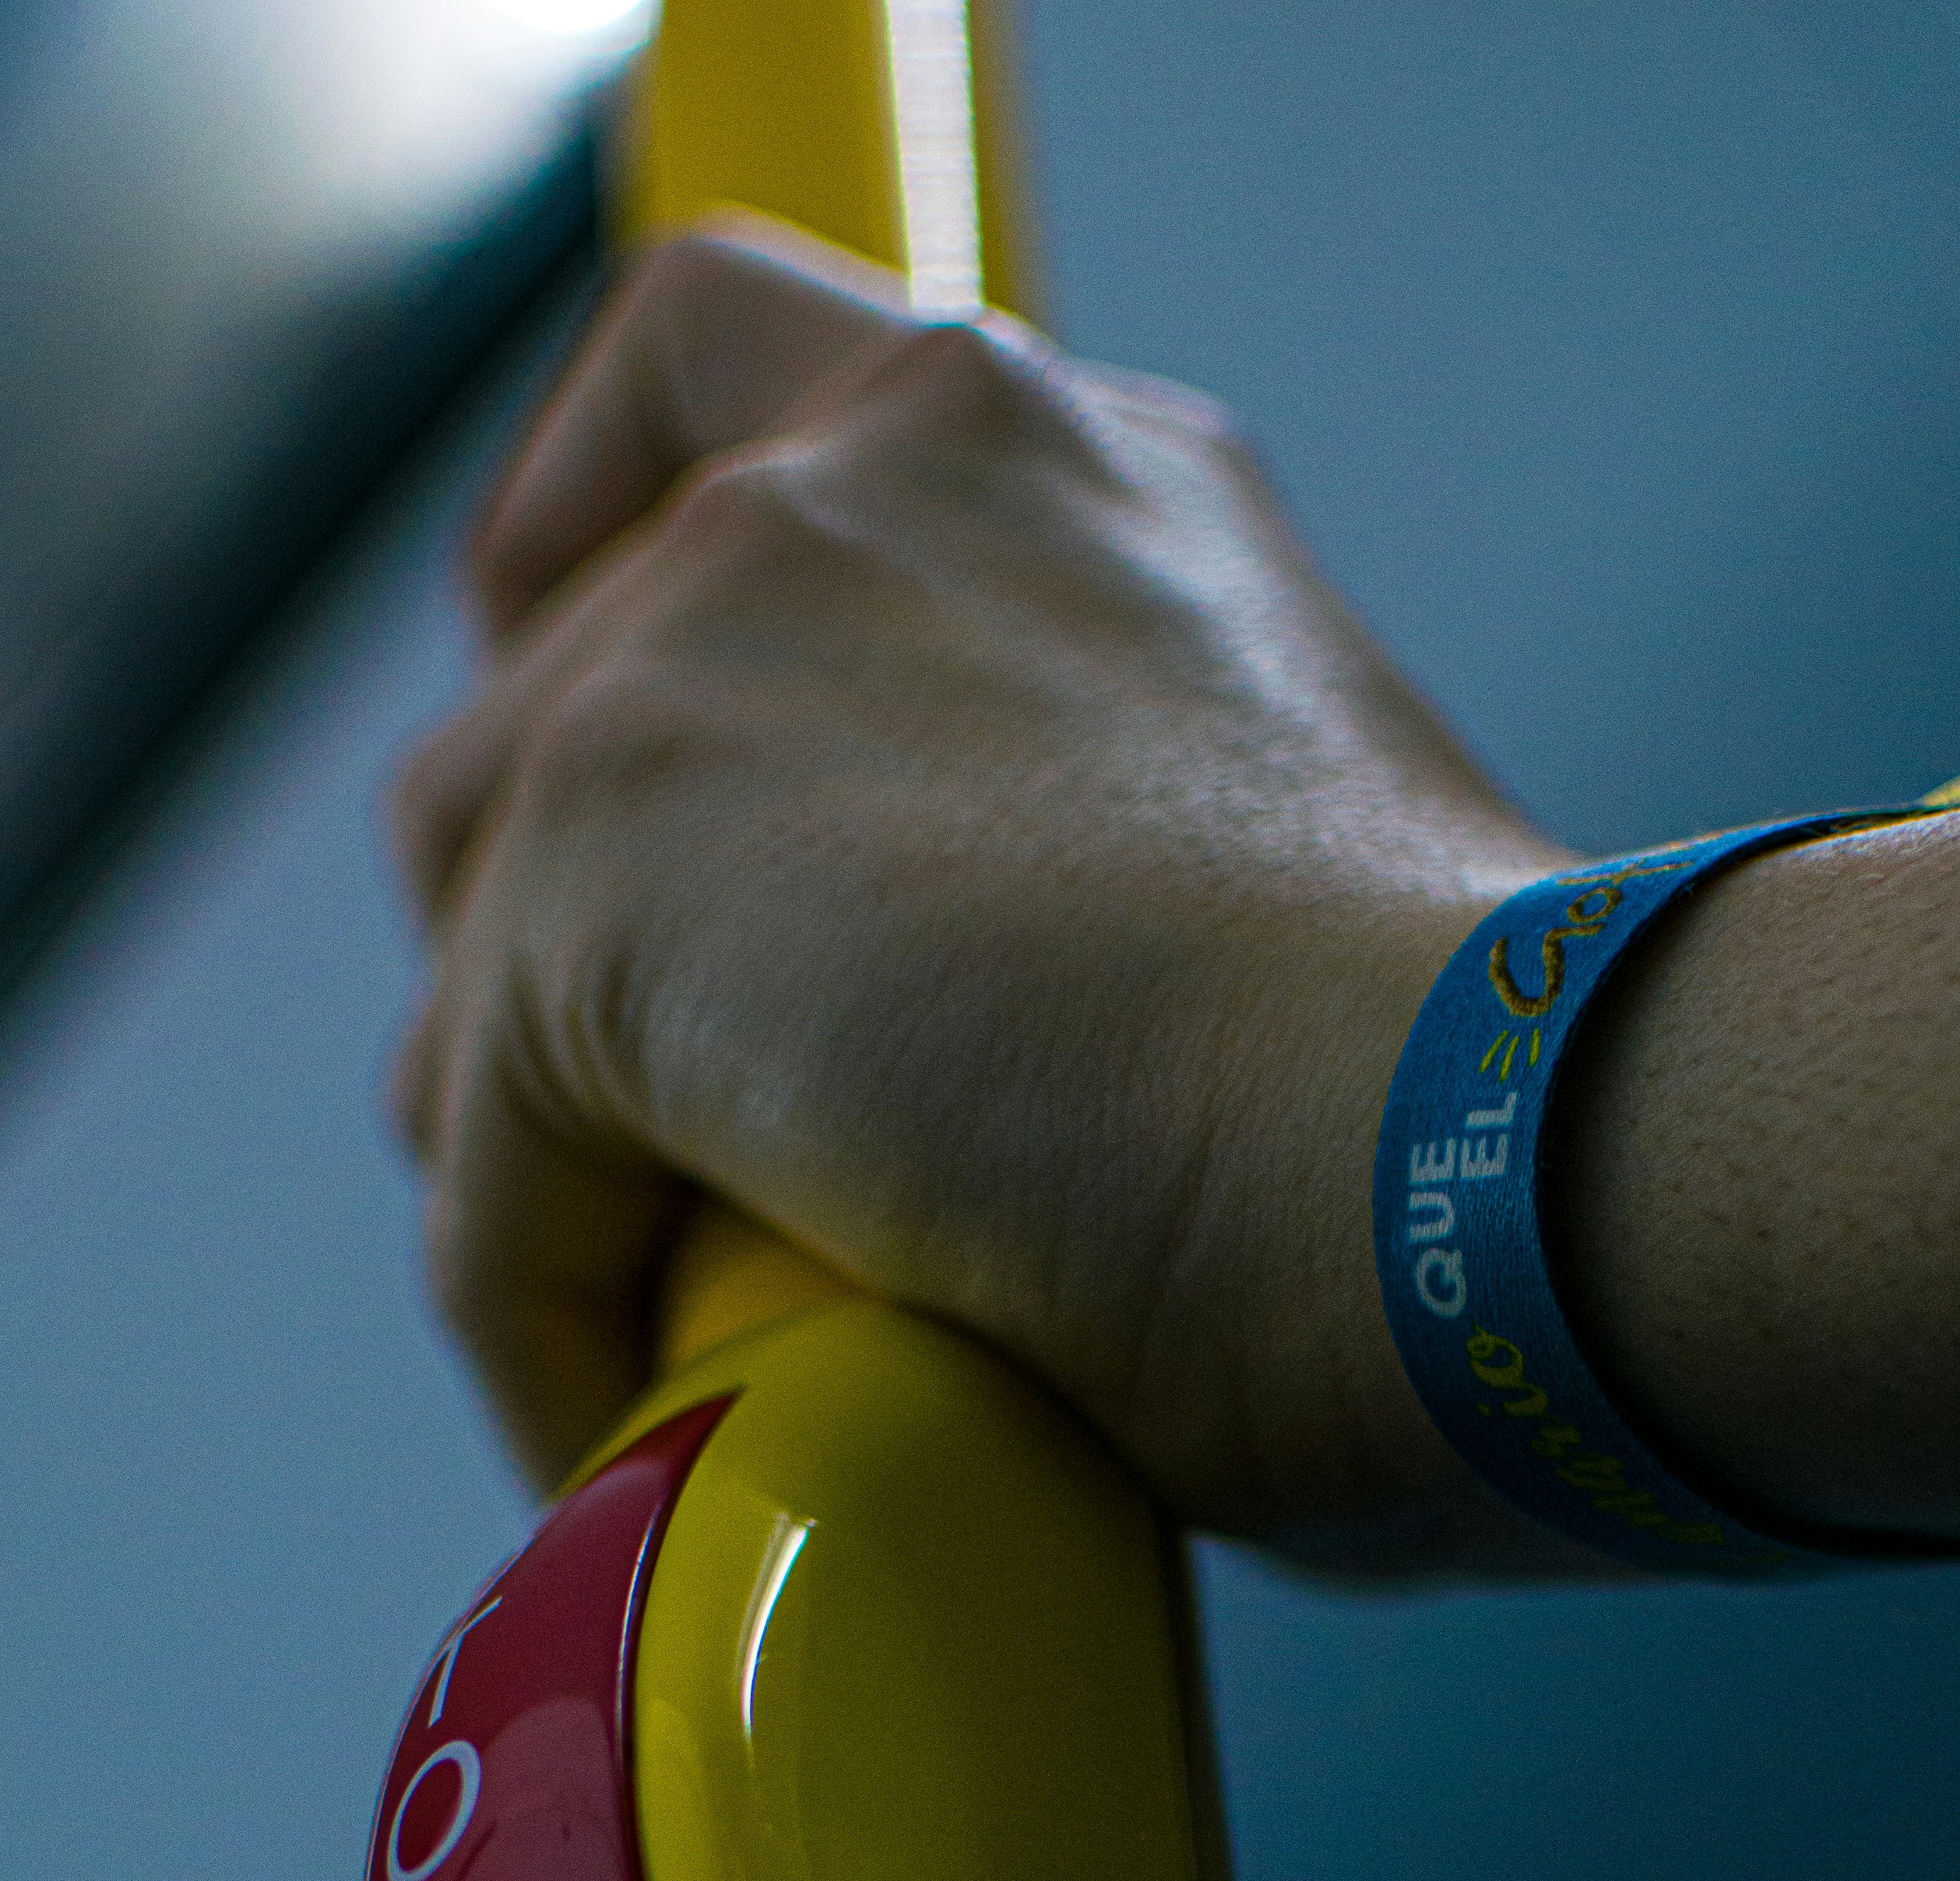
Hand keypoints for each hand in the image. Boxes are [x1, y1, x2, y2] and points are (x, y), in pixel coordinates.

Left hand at [392, 215, 1565, 1562]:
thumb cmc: (1451, 1101)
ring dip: (545, 1145)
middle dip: (557, 938)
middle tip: (655, 1140)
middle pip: (534, 701)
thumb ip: (1077, 847)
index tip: (575, 683)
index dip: (592, 544)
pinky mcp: (598, 884)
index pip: (708, 377)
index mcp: (1034, 459)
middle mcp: (848, 488)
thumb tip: (990, 1050)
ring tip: (659, 1315)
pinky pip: (488, 1176)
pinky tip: (641, 1423)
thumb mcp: (1255, 857)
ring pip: (478, 943)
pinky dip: (547, 1320)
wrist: (1480, 1163)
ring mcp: (700, 659)